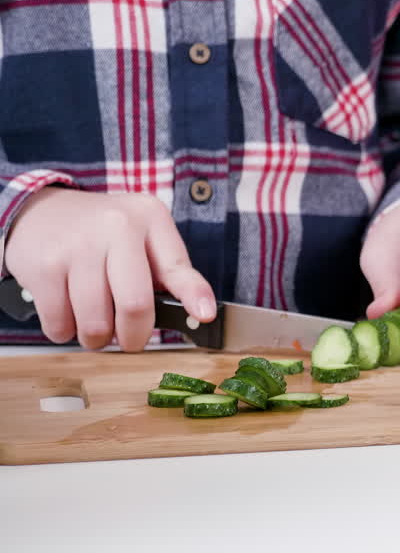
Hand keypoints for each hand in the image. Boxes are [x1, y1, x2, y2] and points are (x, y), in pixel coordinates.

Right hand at [4, 188, 216, 350]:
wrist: (40, 212)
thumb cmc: (102, 235)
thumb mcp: (145, 237)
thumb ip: (172, 272)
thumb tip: (202, 313)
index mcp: (150, 217)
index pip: (177, 265)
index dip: (194, 295)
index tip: (205, 315)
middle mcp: (116, 226)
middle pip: (135, 305)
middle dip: (134, 337)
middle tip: (129, 340)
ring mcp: (77, 245)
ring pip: (95, 323)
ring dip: (97, 338)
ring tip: (95, 324)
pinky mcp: (44, 266)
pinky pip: (60, 323)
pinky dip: (65, 331)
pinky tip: (68, 312)